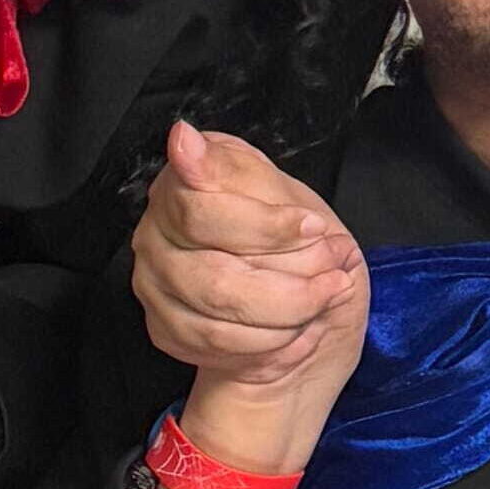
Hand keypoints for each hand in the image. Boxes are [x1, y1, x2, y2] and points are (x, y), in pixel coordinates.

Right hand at [133, 120, 369, 442]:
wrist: (294, 289)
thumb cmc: (287, 230)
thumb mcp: (280, 190)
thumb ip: (233, 172)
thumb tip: (182, 137)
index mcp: (179, 186)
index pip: (202, 214)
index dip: (265, 228)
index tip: (315, 229)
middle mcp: (154, 236)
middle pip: (214, 280)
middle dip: (290, 287)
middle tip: (335, 277)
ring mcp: (154, 285)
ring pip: (218, 324)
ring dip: (287, 318)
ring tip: (325, 299)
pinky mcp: (165, 328)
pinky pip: (220, 351)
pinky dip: (273, 347)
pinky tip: (301, 330)